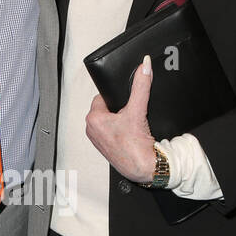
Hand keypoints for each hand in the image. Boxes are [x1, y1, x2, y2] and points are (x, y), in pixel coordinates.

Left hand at [85, 55, 156, 182]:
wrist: (143, 168)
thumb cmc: (135, 147)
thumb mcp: (138, 110)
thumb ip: (141, 85)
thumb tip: (144, 66)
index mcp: (93, 119)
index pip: (102, 96)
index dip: (117, 97)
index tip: (126, 102)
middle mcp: (91, 130)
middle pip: (107, 108)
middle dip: (120, 109)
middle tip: (131, 115)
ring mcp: (98, 140)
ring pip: (110, 120)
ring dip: (121, 120)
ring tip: (131, 126)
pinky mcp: (105, 148)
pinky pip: (112, 132)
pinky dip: (121, 131)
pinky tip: (130, 135)